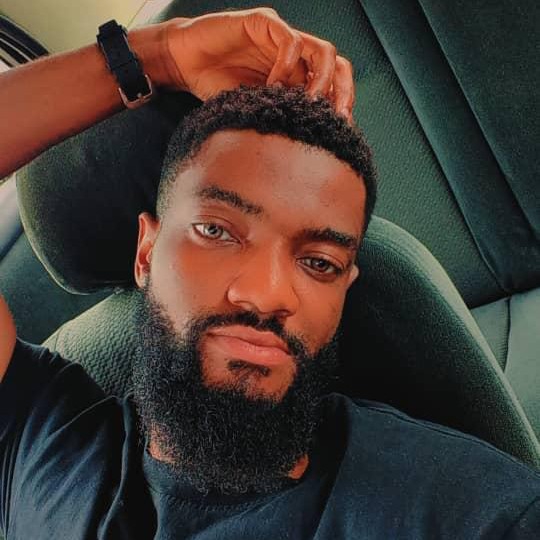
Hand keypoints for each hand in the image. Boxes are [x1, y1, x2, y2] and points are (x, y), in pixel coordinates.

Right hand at [161, 8, 354, 121]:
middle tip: (336, 118)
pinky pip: (288, 40)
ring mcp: (281, 38)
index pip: (334, 86)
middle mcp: (295, 55)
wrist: (185, 63)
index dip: (341, 106)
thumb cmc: (218, 88)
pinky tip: (273, 86)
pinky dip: (287, 65)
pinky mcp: (263, 23)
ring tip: (309, 103)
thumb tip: (305, 148)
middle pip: (337, 66)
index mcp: (297, 75)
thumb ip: (279, 118)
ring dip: (321, 79)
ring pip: (321, 51)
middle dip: (342, 92)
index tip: (342, 133)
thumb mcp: (255, 110)